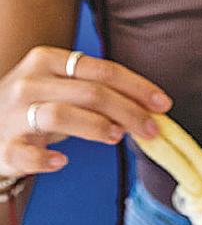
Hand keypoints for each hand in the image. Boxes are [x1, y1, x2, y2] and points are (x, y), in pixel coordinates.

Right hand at [0, 47, 170, 177]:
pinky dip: (44, 158)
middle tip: (154, 130)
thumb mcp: (67, 92)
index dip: (135, 87)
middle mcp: (31, 83)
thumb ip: (103, 96)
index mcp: (48, 62)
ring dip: (95, 126)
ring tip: (118, 137)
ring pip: (60, 115)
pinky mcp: (7, 146)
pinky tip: (63, 162)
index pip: (100, 69)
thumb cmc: (38, 110)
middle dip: (128, 111)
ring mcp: (15, 114)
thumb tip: (151, 110)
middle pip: (89, 92)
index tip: (164, 105)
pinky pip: (27, 153)